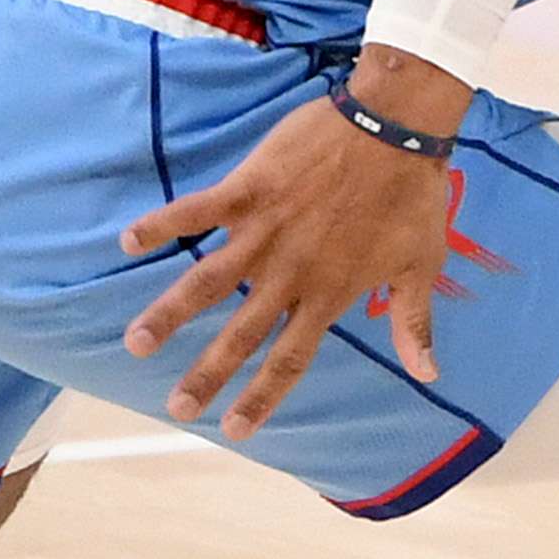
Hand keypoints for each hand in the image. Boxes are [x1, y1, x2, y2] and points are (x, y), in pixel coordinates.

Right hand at [115, 76, 470, 437]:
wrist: (396, 128)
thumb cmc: (412, 195)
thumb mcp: (422, 264)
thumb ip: (414, 323)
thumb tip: (429, 375)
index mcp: (328, 293)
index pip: (289, 359)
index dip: (262, 397)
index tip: (235, 430)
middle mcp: (290, 272)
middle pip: (241, 334)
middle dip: (206, 374)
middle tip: (176, 408)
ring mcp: (265, 231)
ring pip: (207, 281)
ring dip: (170, 313)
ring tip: (137, 342)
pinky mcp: (249, 189)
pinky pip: (197, 210)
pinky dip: (163, 224)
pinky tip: (128, 241)